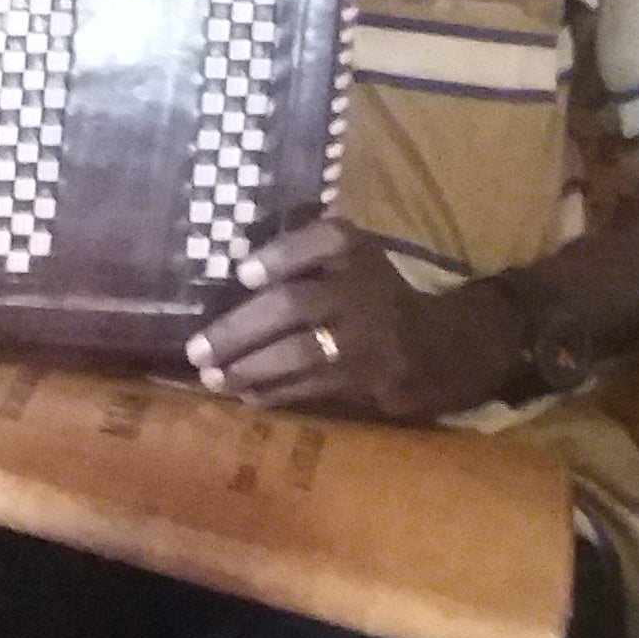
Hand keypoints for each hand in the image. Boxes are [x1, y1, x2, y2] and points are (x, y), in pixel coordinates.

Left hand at [187, 219, 523, 419]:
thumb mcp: (347, 256)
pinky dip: (276, 393)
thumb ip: (300, 250)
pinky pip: (315, 387)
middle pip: (294, 305)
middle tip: (197, 349)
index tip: (243, 273)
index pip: (323, 241)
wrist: (441, 343)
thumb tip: (232, 262)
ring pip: (300, 354)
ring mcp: (369, 338)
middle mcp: (364, 289)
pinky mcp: (371, 379)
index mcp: (355, 250)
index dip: (282, 255)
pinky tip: (244, 395)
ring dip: (249, 368)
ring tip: (210, 378)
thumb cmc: (372, 291)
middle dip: (239, 329)